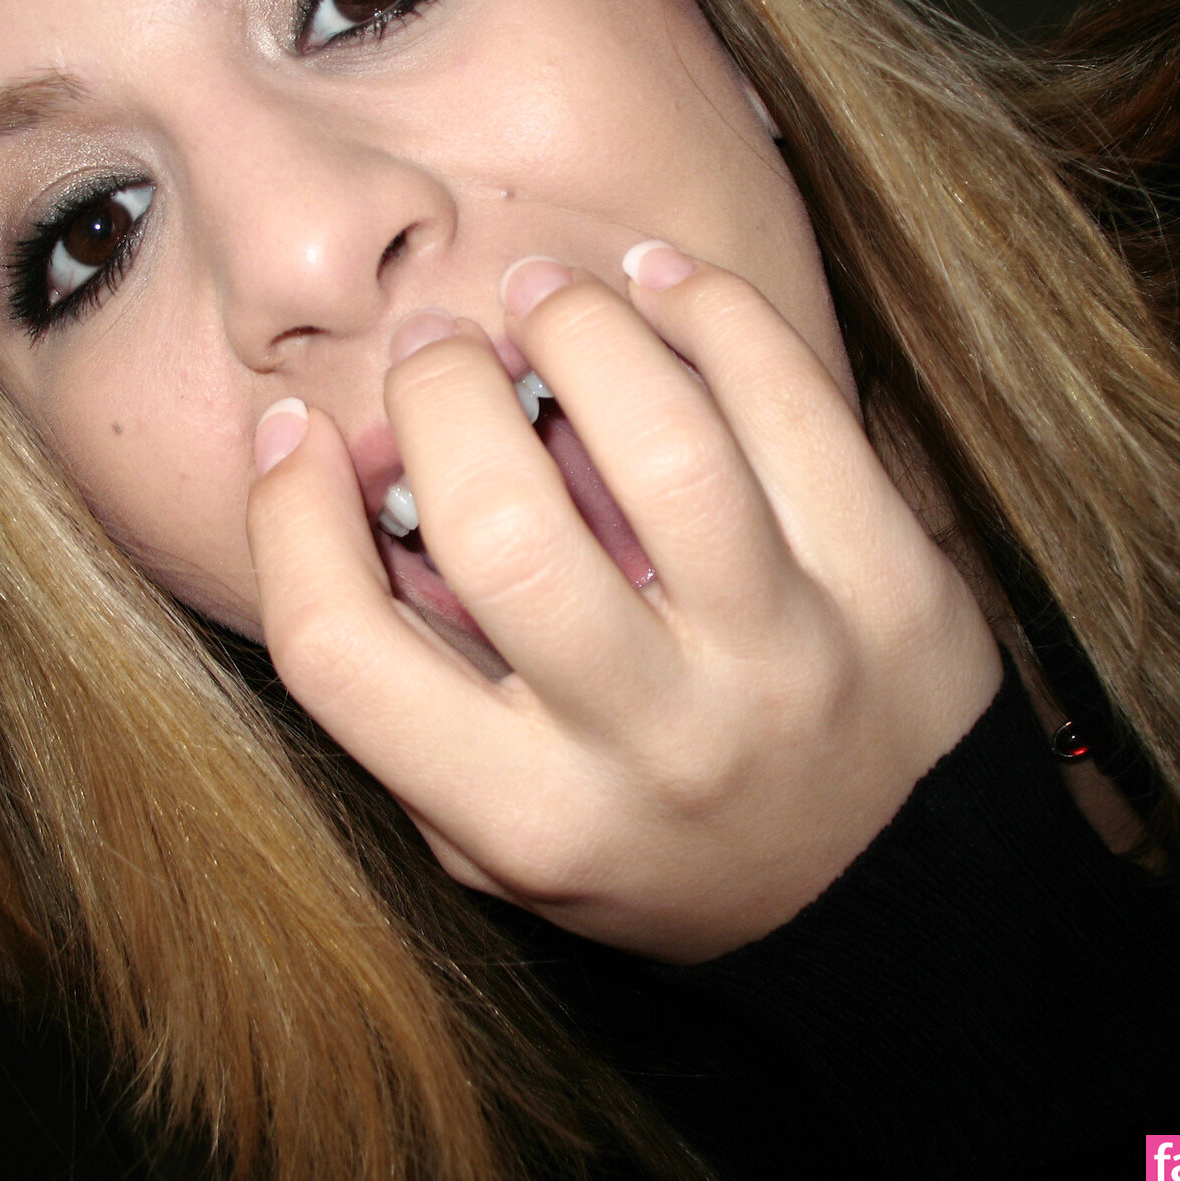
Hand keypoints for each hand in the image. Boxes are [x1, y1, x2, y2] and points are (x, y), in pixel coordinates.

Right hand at [247, 243, 1000, 962]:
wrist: (892, 896)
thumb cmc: (663, 839)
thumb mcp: (505, 834)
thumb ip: (408, 703)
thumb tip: (334, 491)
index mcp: (529, 815)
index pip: (341, 651)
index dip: (287, 516)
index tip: (297, 433)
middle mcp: (653, 743)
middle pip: (499, 530)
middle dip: (437, 393)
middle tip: (435, 346)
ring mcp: (784, 659)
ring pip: (663, 445)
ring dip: (578, 326)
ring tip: (543, 294)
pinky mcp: (889, 584)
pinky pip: (795, 408)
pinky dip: (714, 313)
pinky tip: (661, 284)